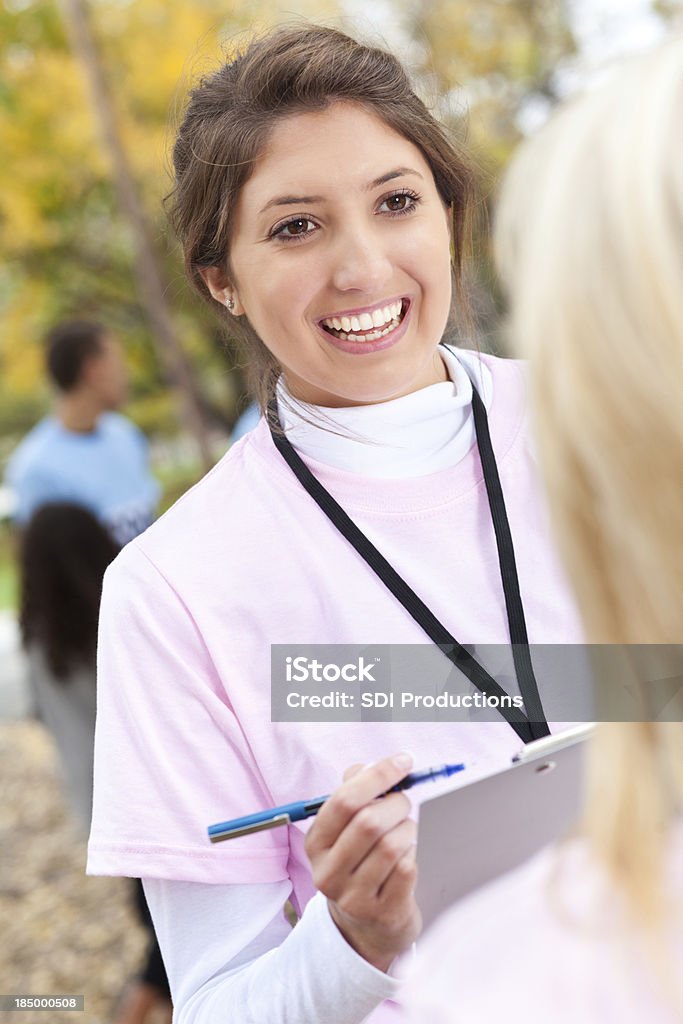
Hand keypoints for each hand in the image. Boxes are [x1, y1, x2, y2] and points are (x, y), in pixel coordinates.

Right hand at [304, 753, 421, 971]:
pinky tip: (408, 854)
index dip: (378, 775)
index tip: (404, 761)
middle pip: (369, 822)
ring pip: (392, 845)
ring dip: (408, 828)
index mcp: (316, 842)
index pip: (344, 800)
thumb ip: (354, 790)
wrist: (366, 925)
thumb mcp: (345, 828)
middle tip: (404, 801)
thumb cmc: (359, 860)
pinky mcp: (381, 913)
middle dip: (397, 802)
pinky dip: (413, 853)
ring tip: (406, 830)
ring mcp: (353, 897)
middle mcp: (328, 872)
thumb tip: (372, 766)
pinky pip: (406, 869)